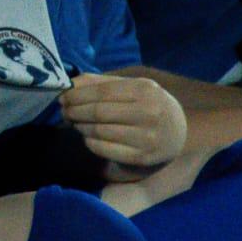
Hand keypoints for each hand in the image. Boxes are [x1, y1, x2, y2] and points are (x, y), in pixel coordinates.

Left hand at [61, 72, 185, 171]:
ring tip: (75, 123)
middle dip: (75, 112)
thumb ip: (102, 83)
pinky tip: (88, 138)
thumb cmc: (150, 104)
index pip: (101, 92)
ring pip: (100, 132)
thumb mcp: (133, 86)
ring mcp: (146, 137)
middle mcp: (148, 112)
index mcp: (145, 90)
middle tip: (64, 112)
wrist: (180, 132)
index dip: (77, 96)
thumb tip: (70, 84)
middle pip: (98, 113)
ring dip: (81, 127)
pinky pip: (106, 150)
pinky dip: (90, 143)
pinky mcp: (142, 157)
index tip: (62, 98)